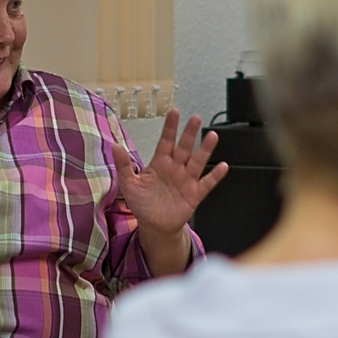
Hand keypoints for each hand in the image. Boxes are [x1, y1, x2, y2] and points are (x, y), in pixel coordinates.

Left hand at [113, 110, 227, 274]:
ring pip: (197, 161)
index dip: (170, 127)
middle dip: (189, 133)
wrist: (154, 226)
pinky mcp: (195, 194)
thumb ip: (123, 165)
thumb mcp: (129, 184)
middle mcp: (176, 168)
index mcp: (160, 163)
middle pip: (184, 147)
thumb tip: (115, 146)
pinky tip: (222, 166)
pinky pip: (207, 183)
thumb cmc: (143, 203)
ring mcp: (187, 180)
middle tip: (195, 118)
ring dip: (205, 149)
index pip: (166, 141)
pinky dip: (215, 175)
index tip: (174, 112)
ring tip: (212, 136)